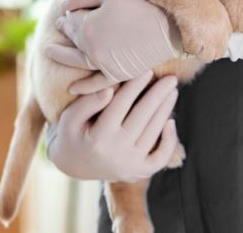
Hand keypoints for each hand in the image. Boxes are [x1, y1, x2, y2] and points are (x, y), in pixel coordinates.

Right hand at [46, 72, 179, 181]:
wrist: (75, 166)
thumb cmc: (73, 134)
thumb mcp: (70, 117)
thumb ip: (88, 103)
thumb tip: (110, 88)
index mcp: (98, 138)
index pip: (121, 105)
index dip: (135, 86)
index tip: (146, 70)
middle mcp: (116, 153)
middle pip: (142, 117)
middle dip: (158, 95)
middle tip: (170, 78)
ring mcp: (130, 165)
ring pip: (153, 133)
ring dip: (165, 110)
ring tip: (172, 91)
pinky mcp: (140, 172)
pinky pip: (160, 157)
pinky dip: (169, 141)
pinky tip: (170, 122)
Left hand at [47, 0, 181, 82]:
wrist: (170, 27)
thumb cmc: (140, 5)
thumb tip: (63, 6)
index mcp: (86, 27)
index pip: (71, 19)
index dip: (70, 13)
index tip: (69, 10)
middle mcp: (91, 49)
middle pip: (73, 38)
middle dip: (66, 30)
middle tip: (60, 25)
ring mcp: (104, 65)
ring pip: (77, 60)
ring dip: (62, 55)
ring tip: (49, 52)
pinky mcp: (119, 74)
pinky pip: (97, 84)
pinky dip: (85, 87)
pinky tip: (73, 89)